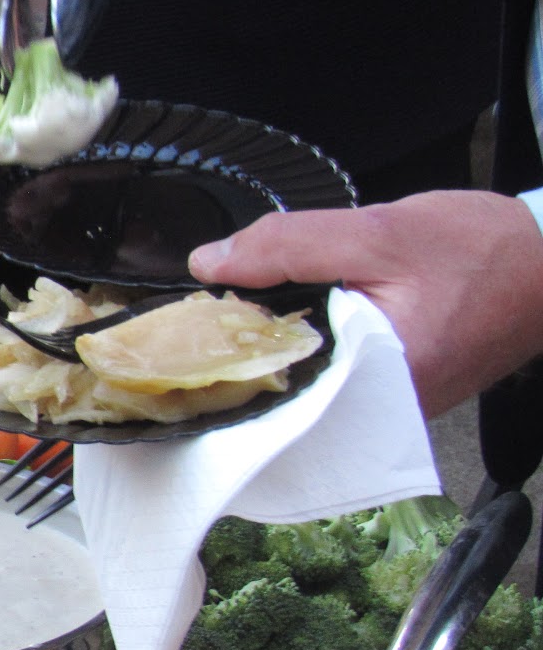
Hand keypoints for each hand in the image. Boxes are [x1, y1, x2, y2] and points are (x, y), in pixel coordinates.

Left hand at [187, 193, 542, 416]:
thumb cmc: (482, 251)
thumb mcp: (378, 233)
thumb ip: (288, 246)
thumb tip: (209, 263)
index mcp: (373, 390)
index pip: (267, 403)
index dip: (212, 378)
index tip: (166, 356)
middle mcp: (373, 416)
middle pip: (273, 400)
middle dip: (228, 367)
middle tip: (178, 338)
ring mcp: (379, 409)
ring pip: (294, 389)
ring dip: (257, 359)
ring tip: (213, 330)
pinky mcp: (384, 391)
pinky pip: (321, 379)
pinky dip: (293, 353)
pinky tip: (266, 329)